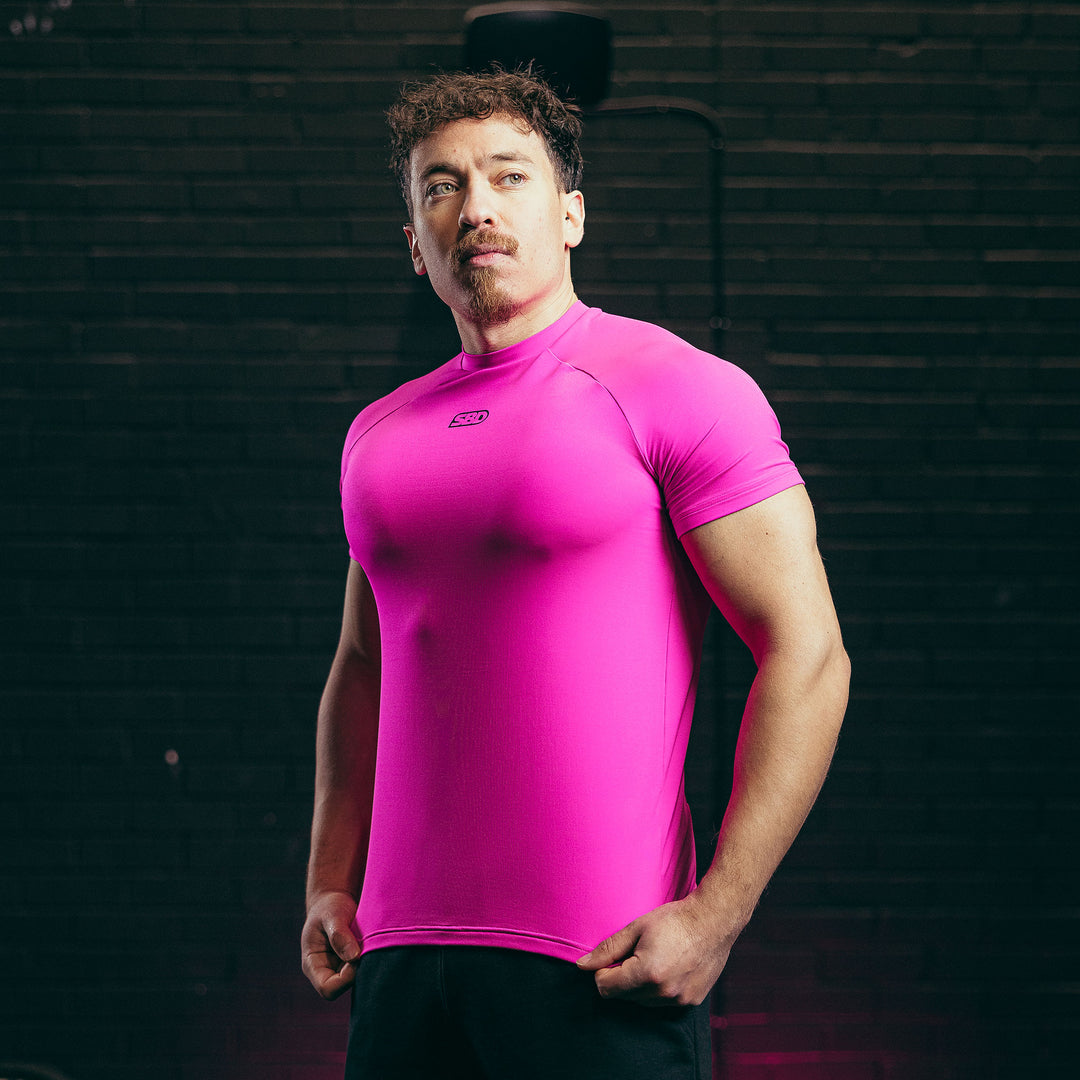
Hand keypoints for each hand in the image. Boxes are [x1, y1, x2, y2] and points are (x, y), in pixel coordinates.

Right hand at [301, 889, 360, 999]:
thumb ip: (339, 935)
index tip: (356, 956)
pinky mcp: (353, 963)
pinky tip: (373, 943)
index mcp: (313, 965)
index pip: (327, 989)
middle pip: (344, 987)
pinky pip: (365, 969)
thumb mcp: (331, 915)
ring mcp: (340, 968)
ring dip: (366, 964)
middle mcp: (326, 971)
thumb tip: (354, 957)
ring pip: (357, 980)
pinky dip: (371, 959)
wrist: (335, 899)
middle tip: (366, 948)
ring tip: (369, 942)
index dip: (345, 978)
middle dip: (358, 971)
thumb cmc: (329, 906)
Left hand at [576, 892, 734, 1006]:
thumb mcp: (636, 928)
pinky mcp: (691, 1001)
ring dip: (641, 985)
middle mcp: (663, 993)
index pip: (606, 988)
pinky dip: (660, 989)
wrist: (713, 921)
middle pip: (624, 996)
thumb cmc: (674, 920)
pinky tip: (669, 967)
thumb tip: (582, 965)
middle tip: (636, 953)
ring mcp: (679, 1000)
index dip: (603, 971)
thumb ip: (608, 949)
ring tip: (654, 958)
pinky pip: (663, 1003)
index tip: (613, 957)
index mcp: (646, 973)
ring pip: (643, 1001)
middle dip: (622, 977)